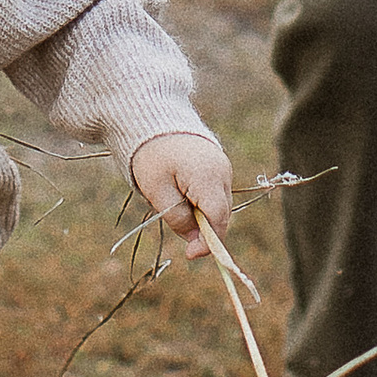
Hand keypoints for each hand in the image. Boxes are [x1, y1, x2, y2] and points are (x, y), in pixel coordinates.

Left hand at [132, 130, 232, 259]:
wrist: (155, 120)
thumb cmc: (152, 155)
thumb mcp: (157, 191)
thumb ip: (177, 218)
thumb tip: (196, 243)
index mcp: (207, 176)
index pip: (217, 218)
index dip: (208, 242)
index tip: (191, 255)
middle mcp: (223, 172)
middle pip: (220, 215)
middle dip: (203, 229)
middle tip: (178, 230)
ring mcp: (224, 168)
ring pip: (219, 206)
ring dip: (202, 216)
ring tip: (175, 202)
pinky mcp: (220, 167)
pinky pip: (215, 195)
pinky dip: (202, 203)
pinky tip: (182, 194)